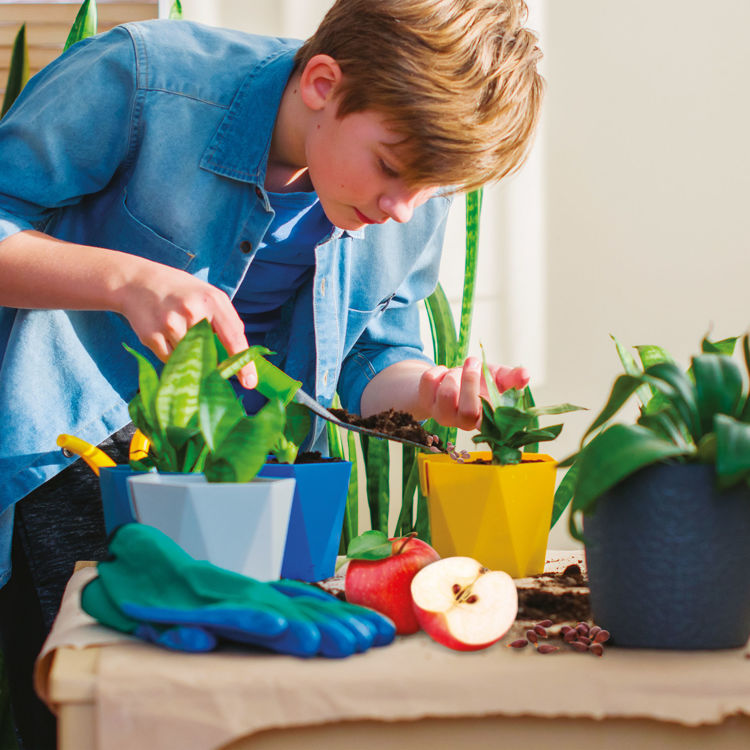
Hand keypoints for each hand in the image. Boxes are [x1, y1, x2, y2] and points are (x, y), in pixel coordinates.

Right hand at [116, 259, 256, 388]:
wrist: (137, 282)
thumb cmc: (182, 292)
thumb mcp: (209, 296)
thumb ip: (226, 322)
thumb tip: (239, 356)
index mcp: (212, 301)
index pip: (233, 337)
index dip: (243, 363)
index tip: (250, 382)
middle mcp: (193, 312)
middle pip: (212, 354)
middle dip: (214, 364)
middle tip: (214, 367)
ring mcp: (171, 324)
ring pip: (190, 359)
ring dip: (190, 356)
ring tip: (180, 334)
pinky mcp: (152, 336)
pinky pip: (171, 361)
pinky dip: (173, 356)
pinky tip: (167, 337)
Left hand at [417, 356, 528, 429]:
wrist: (445, 379)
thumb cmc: (476, 382)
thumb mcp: (496, 377)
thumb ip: (512, 378)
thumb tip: (525, 375)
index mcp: (484, 418)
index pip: (492, 427)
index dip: (497, 419)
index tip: (498, 399)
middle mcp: (462, 421)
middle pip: (468, 412)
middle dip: (471, 381)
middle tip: (473, 361)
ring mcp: (442, 414)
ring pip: (447, 395)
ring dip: (453, 374)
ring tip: (457, 370)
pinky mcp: (425, 402)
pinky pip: (429, 382)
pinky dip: (437, 370)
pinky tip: (442, 373)